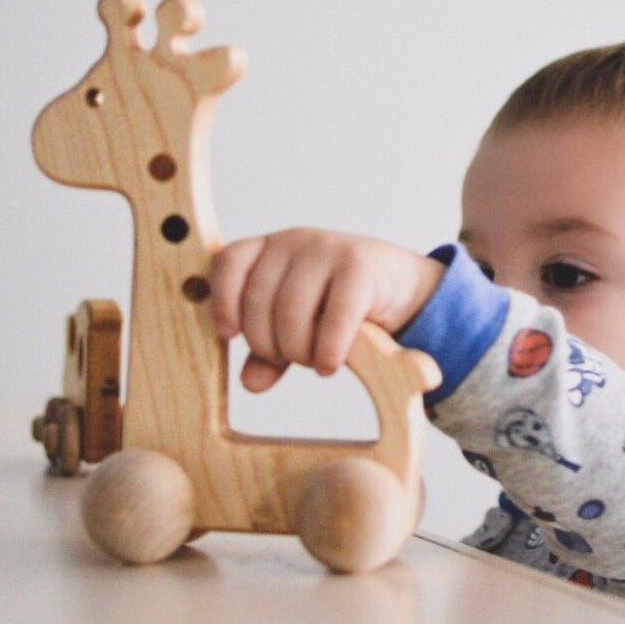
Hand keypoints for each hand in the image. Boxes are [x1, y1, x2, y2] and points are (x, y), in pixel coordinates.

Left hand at [210, 228, 444, 392]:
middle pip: (258, 299)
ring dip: (299, 350)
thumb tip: (249, 383)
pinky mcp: (360, 266)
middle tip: (290, 360)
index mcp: (272, 248)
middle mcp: (295, 241)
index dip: (223, 300)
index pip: (230, 262)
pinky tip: (330, 364)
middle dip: (268, 342)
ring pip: (290, 312)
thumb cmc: (342, 304)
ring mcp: (328, 249)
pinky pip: (332, 318)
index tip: (229, 335)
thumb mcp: (301, 326)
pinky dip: (328, 350)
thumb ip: (271, 351)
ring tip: (314, 362)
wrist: (401, 287)